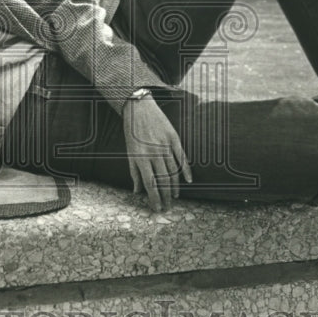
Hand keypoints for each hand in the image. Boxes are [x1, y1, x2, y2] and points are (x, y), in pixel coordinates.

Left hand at [122, 95, 192, 211]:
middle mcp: (154, 154)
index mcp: (141, 158)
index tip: (157, 208)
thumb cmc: (132, 131)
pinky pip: (182, 157)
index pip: (150, 184)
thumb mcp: (129, 152)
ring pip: (173, 171)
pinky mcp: (173, 138)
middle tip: (168, 207)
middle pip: (163, 180)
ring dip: (175, 186)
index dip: (154, 199)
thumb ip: (134, 172)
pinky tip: (188, 180)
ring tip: (175, 197)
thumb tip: (137, 191)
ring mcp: (165, 145)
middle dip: (166, 196)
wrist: (138, 107)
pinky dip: (186, 170)